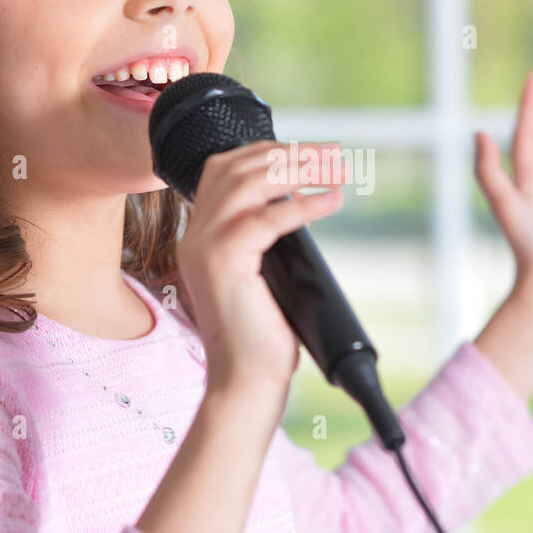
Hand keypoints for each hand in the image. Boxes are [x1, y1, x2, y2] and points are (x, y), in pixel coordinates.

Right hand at [176, 139, 349, 403]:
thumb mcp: (263, 273)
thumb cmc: (261, 336)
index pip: (224, 170)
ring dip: (298, 168)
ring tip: (337, 168)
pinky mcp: (224, 262)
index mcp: (199, 235)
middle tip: (334, 152)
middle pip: (236, 167)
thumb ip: (268, 235)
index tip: (313, 153)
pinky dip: (304, 203)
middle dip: (289, 153)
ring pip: (247, 182)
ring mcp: (204, 247)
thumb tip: (302, 197)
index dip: (269, 153)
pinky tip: (332, 200)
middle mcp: (194, 235)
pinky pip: (267, 218)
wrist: (246, 380)